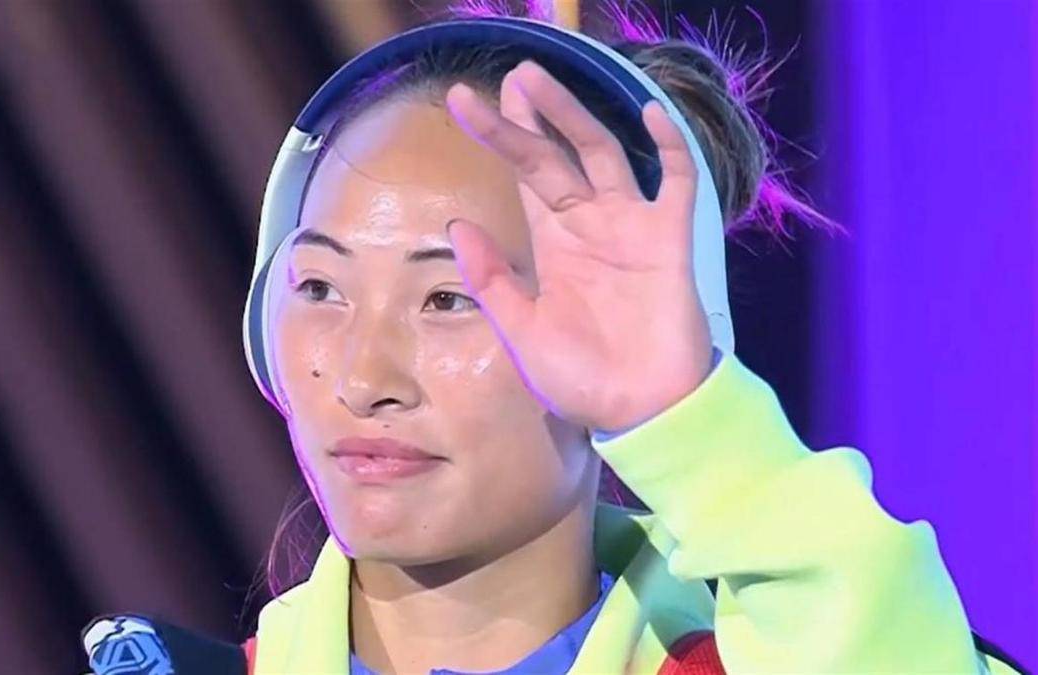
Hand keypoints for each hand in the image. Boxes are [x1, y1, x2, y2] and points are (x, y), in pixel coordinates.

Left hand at [444, 60, 712, 431]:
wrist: (641, 414)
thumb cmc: (582, 380)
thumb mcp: (521, 332)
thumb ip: (493, 279)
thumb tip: (457, 226)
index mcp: (553, 246)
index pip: (523, 176)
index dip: (498, 138)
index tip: (462, 102)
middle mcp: (590, 226)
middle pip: (556, 154)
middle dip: (533, 114)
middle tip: (511, 72)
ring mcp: (631, 228)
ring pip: (603, 153)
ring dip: (574, 115)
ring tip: (541, 78)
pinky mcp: (670, 240)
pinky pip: (675, 183)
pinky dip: (668, 147)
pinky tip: (648, 113)